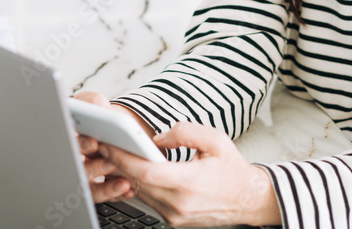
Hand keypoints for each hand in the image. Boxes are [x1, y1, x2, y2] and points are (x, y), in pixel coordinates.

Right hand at [73, 91, 145, 202]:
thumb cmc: (104, 120)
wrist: (119, 134)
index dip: (80, 144)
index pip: (68, 141)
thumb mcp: (98, 107)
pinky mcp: (93, 188)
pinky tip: (128, 188)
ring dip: (105, 185)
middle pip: (77, 167)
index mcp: (70, 135)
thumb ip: (93, 102)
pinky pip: (101, 195)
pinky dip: (114, 192)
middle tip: (111, 163)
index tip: (93, 143)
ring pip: (88, 185)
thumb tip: (96, 103)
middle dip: (94, 166)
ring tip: (124, 180)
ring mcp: (82, 174)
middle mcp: (73, 157)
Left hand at [99, 122, 280, 226]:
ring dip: (124, 173)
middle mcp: (180, 203)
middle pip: (138, 182)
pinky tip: (129, 168)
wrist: (248, 199)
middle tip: (103, 142)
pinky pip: (148, 199)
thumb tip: (157, 137)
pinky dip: (137, 183)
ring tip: (111, 152)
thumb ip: (185, 132)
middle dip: (118, 161)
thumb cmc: (232, 169)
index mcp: (191, 183)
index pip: (148, 172)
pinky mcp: (172, 219)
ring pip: (140, 192)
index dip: (125, 158)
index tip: (110, 143)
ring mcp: (175, 215)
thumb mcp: (216, 140)